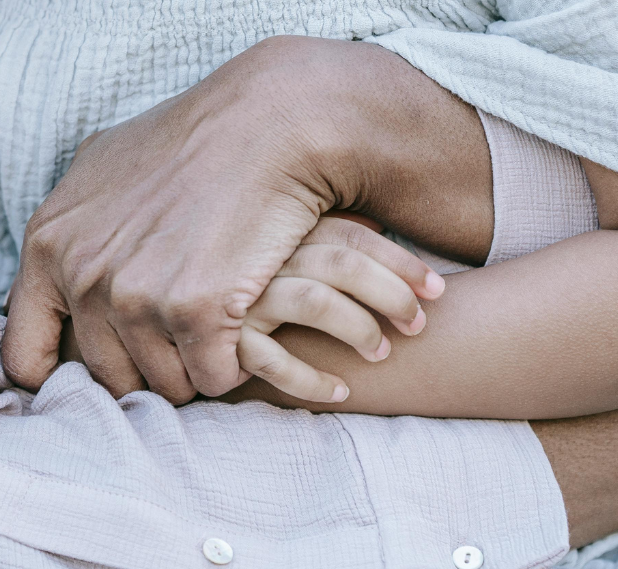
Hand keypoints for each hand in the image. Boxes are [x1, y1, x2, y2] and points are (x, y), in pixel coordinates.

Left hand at [1, 36, 480, 402]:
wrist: (269, 123)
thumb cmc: (191, 141)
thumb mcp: (99, 169)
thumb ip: (67, 230)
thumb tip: (42, 278)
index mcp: (47, 244)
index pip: (24, 359)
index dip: (63, 375)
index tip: (105, 365)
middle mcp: (82, 275)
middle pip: (107, 377)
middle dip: (148, 365)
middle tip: (184, 333)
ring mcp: (135, 297)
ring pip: (163, 384)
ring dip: (194, 365)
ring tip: (217, 318)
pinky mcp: (196, 311)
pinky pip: (213, 379)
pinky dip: (234, 362)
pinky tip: (246, 321)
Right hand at [236, 216, 441, 402]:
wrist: (180, 315)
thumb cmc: (246, 280)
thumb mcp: (278, 246)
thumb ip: (319, 237)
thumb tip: (378, 226)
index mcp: (283, 229)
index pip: (353, 237)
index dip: (401, 263)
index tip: (437, 290)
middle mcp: (262, 255)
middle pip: (342, 265)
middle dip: (390, 294)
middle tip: (419, 325)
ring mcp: (239, 294)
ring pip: (315, 302)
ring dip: (359, 330)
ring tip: (384, 354)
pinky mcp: (220, 337)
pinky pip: (272, 359)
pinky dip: (311, 379)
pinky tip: (340, 392)